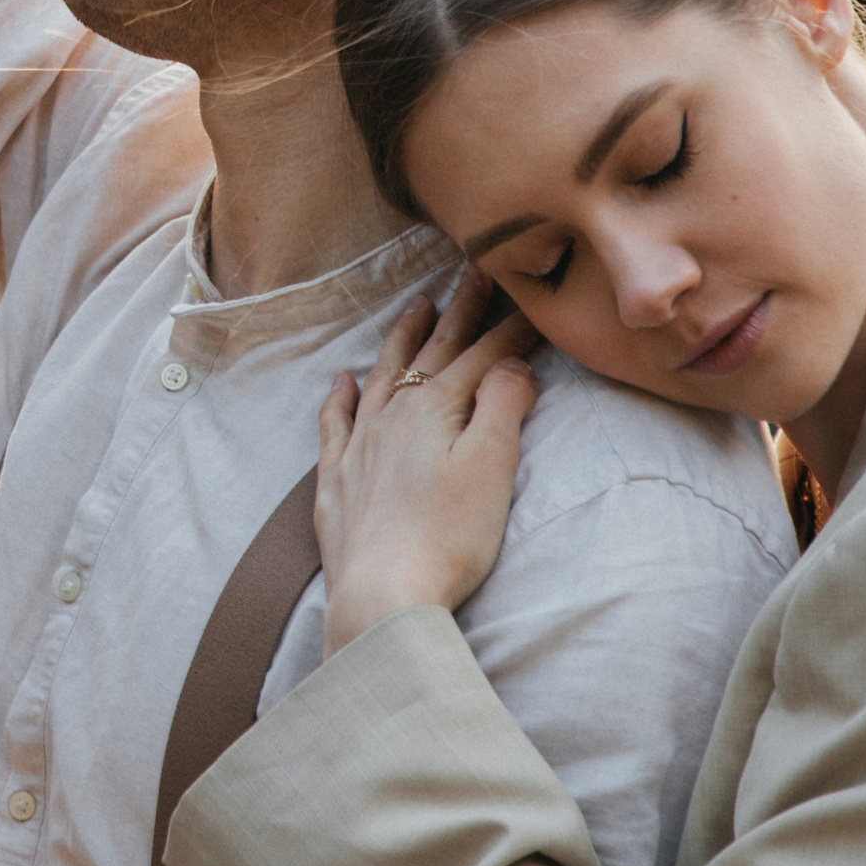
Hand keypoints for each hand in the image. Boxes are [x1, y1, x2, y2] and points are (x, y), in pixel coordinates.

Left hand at [317, 275, 541, 656]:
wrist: (384, 594)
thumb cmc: (448, 537)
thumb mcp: (492, 467)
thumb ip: (504, 406)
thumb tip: (511, 362)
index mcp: (435, 409)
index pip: (481, 355)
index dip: (509, 327)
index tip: (531, 299)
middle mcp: (392, 416)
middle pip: (431, 352)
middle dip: (457, 311)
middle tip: (473, 271)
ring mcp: (359, 447)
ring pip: (382, 375)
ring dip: (401, 339)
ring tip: (416, 307)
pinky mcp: (337, 481)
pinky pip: (334, 424)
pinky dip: (339, 397)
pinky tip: (341, 381)